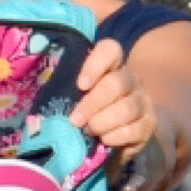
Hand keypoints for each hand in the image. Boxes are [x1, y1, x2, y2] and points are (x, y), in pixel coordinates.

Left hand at [69, 38, 156, 162]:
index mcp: (111, 66)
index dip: (96, 64)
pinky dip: (114, 137)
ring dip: (102, 122)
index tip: (80, 85)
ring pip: (126, 108)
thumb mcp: (76, 99)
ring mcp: (143, 101)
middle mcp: (131, 79)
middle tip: (75, 120)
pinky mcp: (149, 124)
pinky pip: (133, 129)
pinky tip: (103, 140)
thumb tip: (41, 104)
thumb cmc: (87, 114)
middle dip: (92, 104)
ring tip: (88, 131)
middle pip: (116, 84)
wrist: (116, 138)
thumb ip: (66, 93)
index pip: (110, 49)